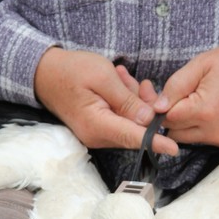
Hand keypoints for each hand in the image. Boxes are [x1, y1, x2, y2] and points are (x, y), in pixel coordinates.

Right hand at [34, 47, 177, 154]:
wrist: (44, 72)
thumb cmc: (71, 70)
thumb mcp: (103, 77)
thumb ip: (127, 100)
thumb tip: (147, 120)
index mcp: (98, 125)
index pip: (133, 137)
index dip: (156, 142)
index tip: (174, 148)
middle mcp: (97, 136)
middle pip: (135, 129)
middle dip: (145, 108)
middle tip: (140, 83)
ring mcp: (96, 134)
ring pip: (130, 122)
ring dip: (133, 100)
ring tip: (121, 77)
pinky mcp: (98, 128)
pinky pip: (120, 119)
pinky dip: (125, 102)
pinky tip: (118, 83)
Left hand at [155, 42, 218, 147]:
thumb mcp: (203, 64)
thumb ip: (176, 85)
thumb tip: (157, 107)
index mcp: (204, 111)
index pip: (166, 120)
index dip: (160, 108)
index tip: (163, 96)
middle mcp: (215, 132)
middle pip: (175, 135)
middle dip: (172, 119)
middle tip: (181, 99)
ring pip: (191, 139)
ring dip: (188, 125)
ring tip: (200, 102)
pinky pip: (209, 140)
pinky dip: (205, 129)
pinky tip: (215, 110)